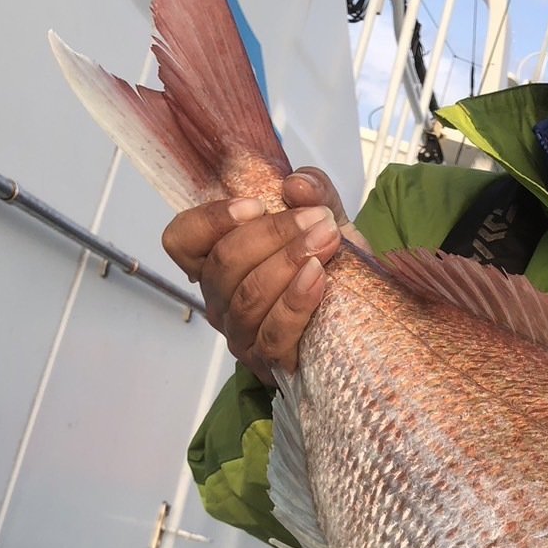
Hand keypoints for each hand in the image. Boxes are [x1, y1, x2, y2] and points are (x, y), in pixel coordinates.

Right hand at [161, 168, 369, 386]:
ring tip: (326, 242)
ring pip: (248, 297)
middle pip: (223, 264)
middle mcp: (220, 301)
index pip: (182, 241)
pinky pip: (273, 333)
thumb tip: (296, 184)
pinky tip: (318, 278)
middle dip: (272, 235)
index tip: (256, 205)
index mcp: (219, 263)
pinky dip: (296, 302)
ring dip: (288, 263)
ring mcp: (242, 335)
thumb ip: (315, 194)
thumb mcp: (326, 222)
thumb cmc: (333, 269)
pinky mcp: (269, 363)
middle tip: (317, 220)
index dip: (210, 220)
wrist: (365, 320)